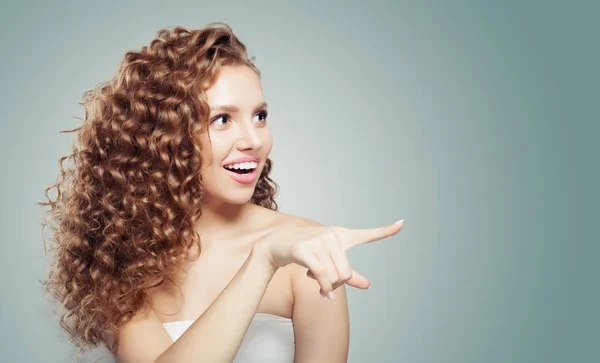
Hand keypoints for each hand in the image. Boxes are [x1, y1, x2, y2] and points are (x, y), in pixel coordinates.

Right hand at [252, 219, 404, 297]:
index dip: (386, 231)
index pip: (367, 234)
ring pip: (334, 277)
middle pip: (346, 273)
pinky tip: (322, 293)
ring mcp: (318, 240)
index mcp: (341, 236)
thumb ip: (349, 273)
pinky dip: (323, 289)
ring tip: (314, 277)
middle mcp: (332, 236)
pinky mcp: (305, 249)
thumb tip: (368, 285)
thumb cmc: (305, 253)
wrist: (276, 246)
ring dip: (326, 287)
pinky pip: (322, 276)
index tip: (402, 223)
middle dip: (336, 284)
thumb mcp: (329, 263)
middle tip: (324, 283)